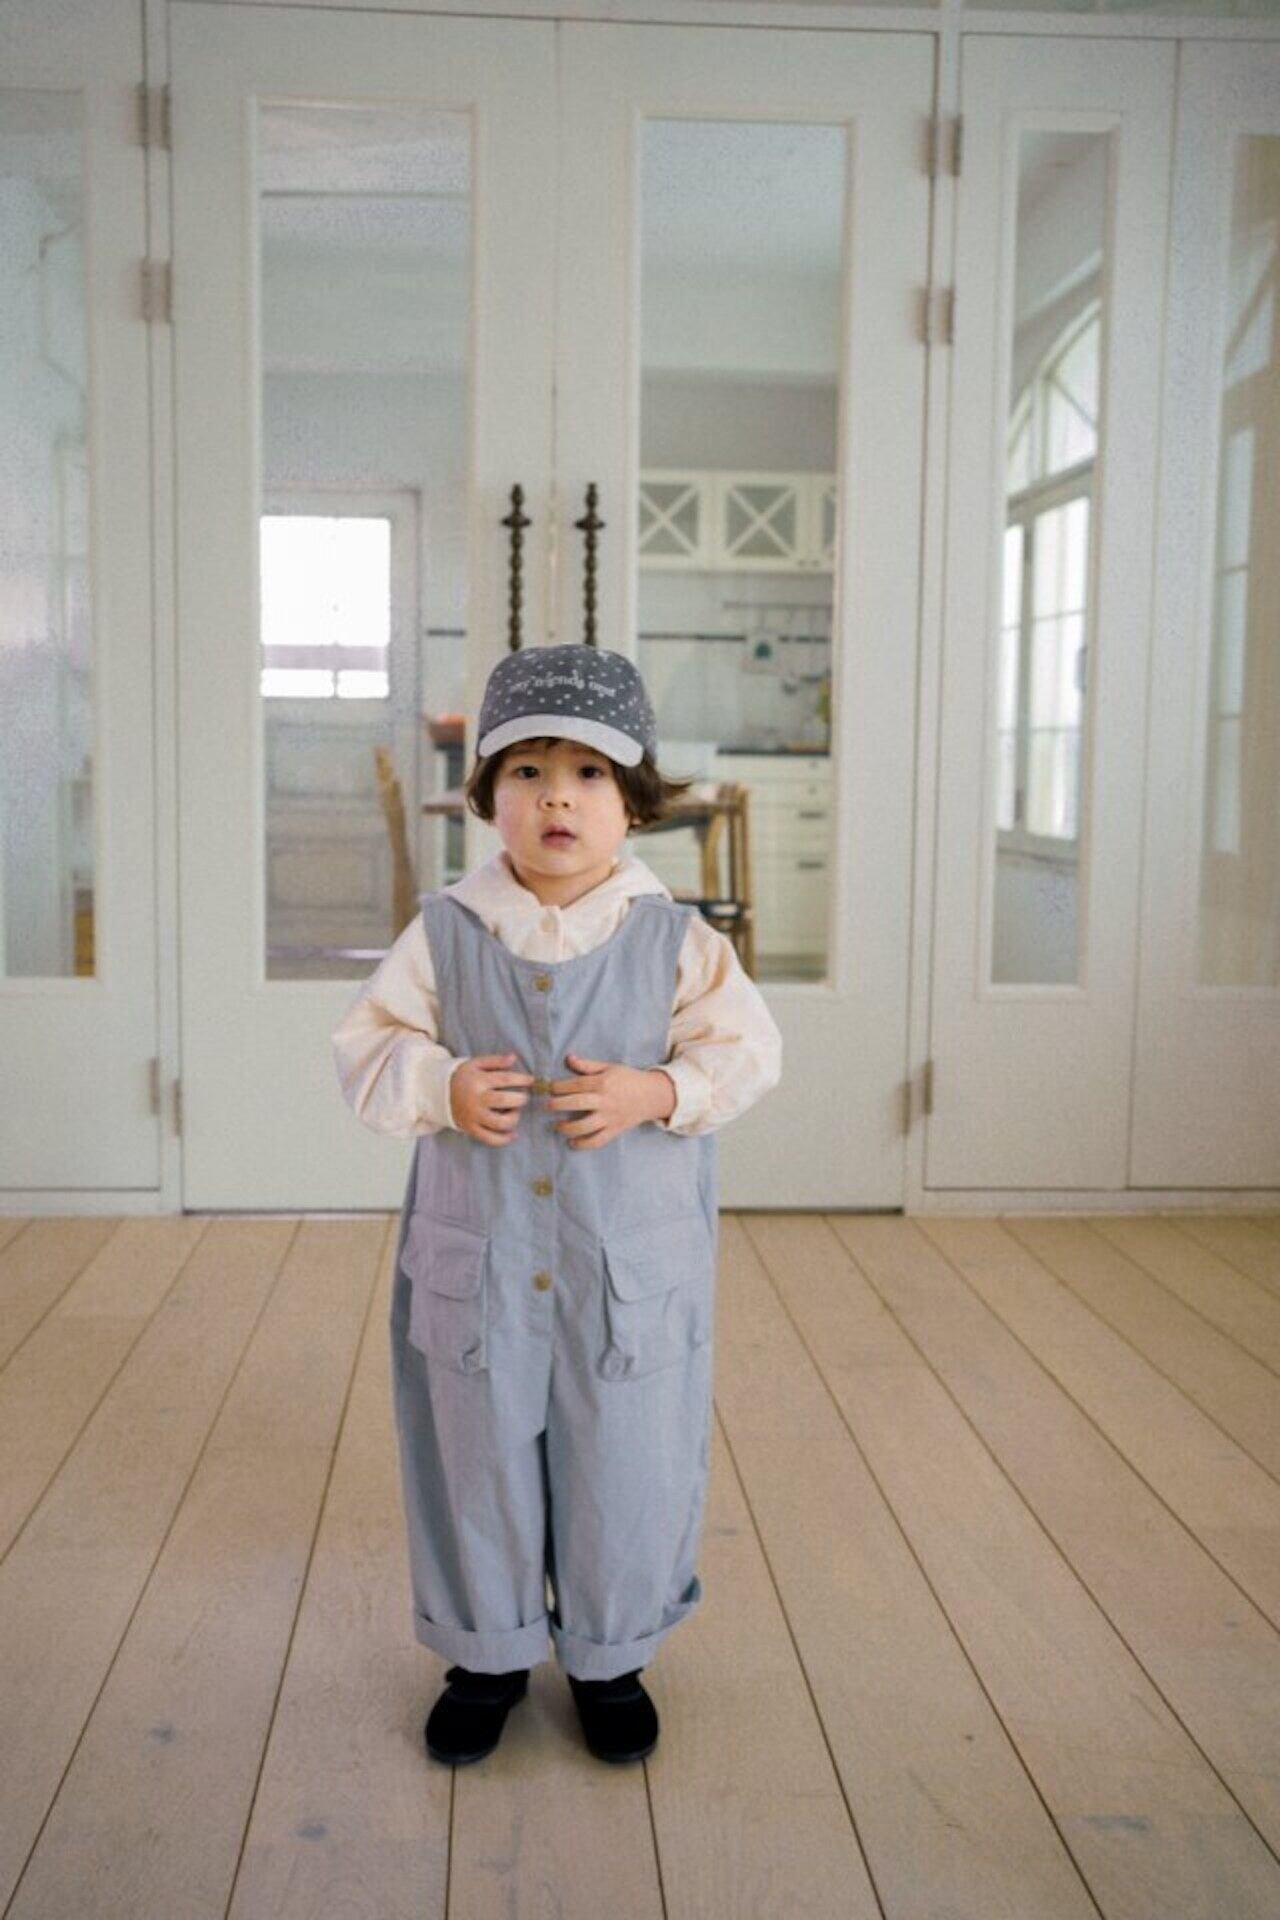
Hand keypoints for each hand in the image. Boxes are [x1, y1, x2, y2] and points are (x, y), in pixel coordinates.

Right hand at [450, 1052, 532, 1146]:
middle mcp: (476, 1100)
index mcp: (478, 1081)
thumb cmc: (463, 1077)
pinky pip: (490, 1139)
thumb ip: (495, 1061)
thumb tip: (513, 1058)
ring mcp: (474, 1116)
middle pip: (505, 1101)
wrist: (439, 1093)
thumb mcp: (476, 1064)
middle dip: (520, 1099)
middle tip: (522, 1097)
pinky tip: (513, 1133)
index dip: (522, 1079)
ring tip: (514, 1111)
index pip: (505, 1079)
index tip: (530, 1080)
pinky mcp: (471, 1129)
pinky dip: (504, 1139)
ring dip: (514, 1117)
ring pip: (501, 1123)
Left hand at [545, 1052, 675, 1149]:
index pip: (577, 1085)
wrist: (652, 1095)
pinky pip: (597, 1140)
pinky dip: (583, 1144)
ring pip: (585, 1126)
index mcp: (603, 1083)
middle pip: (578, 1103)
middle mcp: (605, 1101)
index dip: (559, 1087)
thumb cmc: (629, 1079)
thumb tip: (568, 1058)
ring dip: (567, 1128)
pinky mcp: (614, 1130)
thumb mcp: (610, 1067)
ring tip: (557, 1126)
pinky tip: (572, 1143)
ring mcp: (610, 1117)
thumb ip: (588, 1065)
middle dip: (558, 1105)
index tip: (549, 1089)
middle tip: (546, 1106)